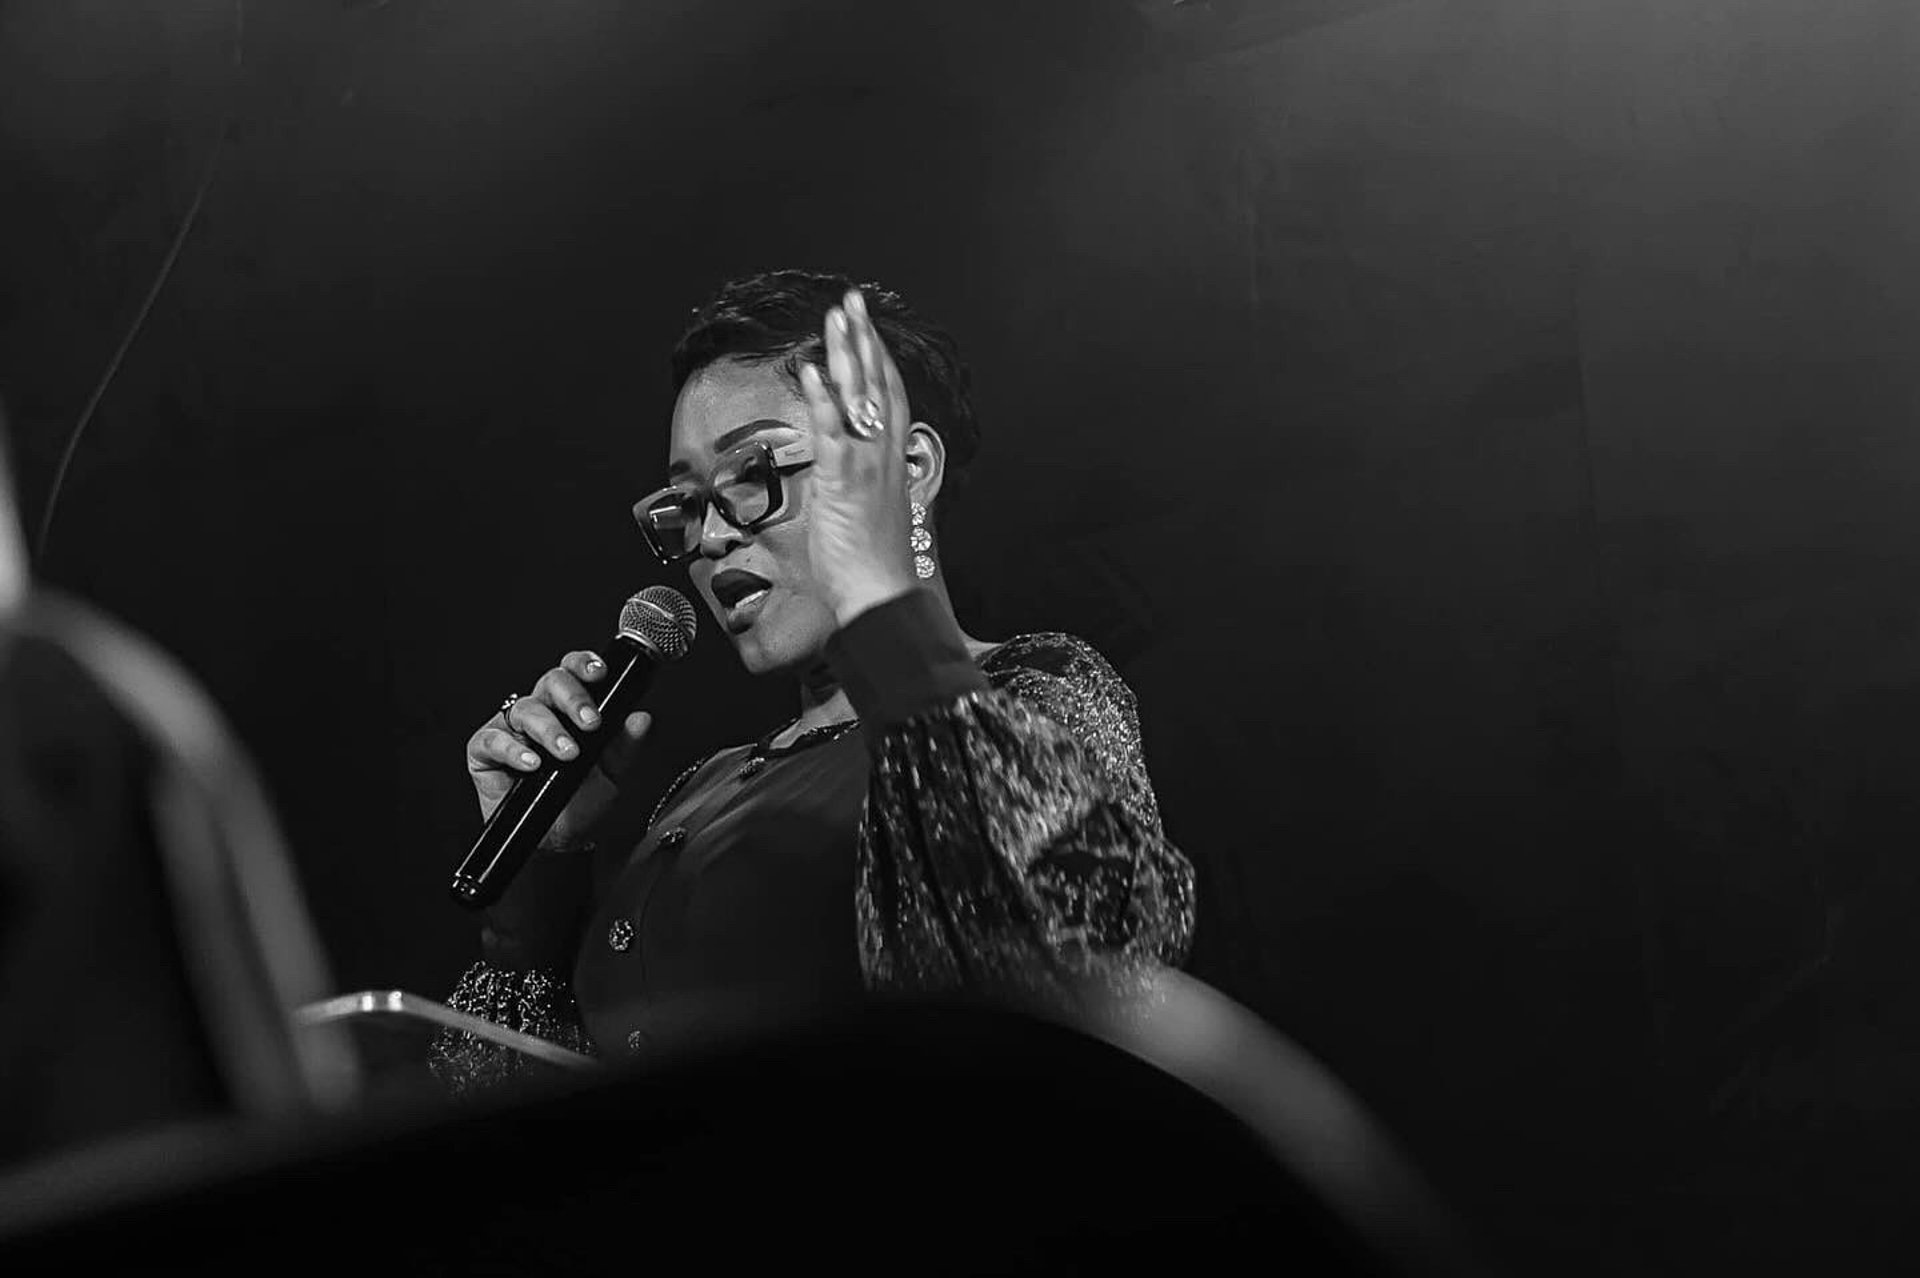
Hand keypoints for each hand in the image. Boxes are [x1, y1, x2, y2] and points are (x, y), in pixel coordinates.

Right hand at [464, 650, 653, 850]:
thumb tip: (641, 719)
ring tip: (567, 752)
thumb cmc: (580, 802)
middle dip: (573, 698)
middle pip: (550, 682)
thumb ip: (625, 746)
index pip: (573, 673)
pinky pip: (493, 740)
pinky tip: (531, 763)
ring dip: (550, 729)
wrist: (558, 840)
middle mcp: (539, 712)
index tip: (600, 673)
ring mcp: (510, 729)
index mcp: (568, 709)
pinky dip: (512, 750)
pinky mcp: (485, 751)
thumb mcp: (611, 774)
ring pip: (525, 709)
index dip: (583, 665)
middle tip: (591, 723)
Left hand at [797, 288, 921, 624]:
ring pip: (859, 397)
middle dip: (864, 338)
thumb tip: (839, 471)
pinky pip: (833, 432)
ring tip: (834, 316)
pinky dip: (823, 399)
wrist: (881, 594)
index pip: (888, 395)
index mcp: (892, 460)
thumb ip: (856, 482)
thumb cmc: (874, 564)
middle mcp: (885, 454)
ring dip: (845, 353)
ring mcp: (867, 464)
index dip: (878, 357)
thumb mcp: (868, 512)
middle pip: (878, 383)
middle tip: (851, 300)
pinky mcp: (844, 481)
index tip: (866, 326)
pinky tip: (810, 370)